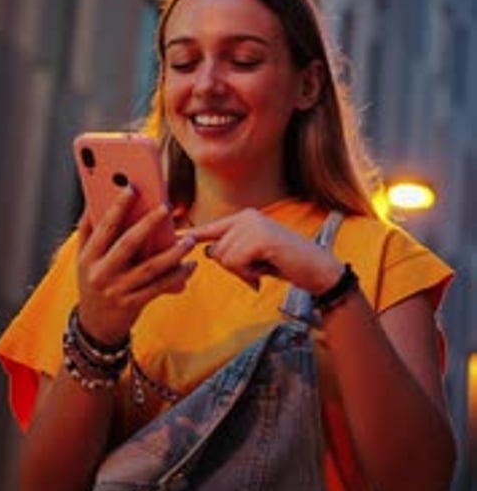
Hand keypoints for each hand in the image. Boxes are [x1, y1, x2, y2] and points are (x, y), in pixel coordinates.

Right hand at [77, 187, 196, 344]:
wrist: (94, 326)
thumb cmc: (94, 282)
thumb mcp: (86, 259)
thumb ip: (91, 232)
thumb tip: (96, 198)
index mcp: (88, 257)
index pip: (103, 227)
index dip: (117, 207)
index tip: (131, 187)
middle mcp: (100, 273)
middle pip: (127, 244)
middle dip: (148, 224)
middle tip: (166, 207)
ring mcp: (116, 290)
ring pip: (149, 268)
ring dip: (172, 253)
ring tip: (189, 240)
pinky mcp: (132, 305)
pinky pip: (158, 287)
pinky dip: (176, 276)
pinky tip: (190, 265)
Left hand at [186, 208, 341, 292]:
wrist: (318, 269)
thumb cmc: (286, 264)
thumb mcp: (254, 256)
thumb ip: (231, 252)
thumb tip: (208, 252)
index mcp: (244, 218)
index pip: (211, 228)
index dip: (192, 235)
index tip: (172, 236)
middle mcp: (246, 217)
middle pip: (216, 250)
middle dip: (235, 268)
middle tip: (260, 267)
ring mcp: (253, 226)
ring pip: (225, 258)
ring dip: (243, 271)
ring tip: (266, 266)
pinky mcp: (258, 238)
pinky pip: (236, 263)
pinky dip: (249, 273)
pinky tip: (268, 268)